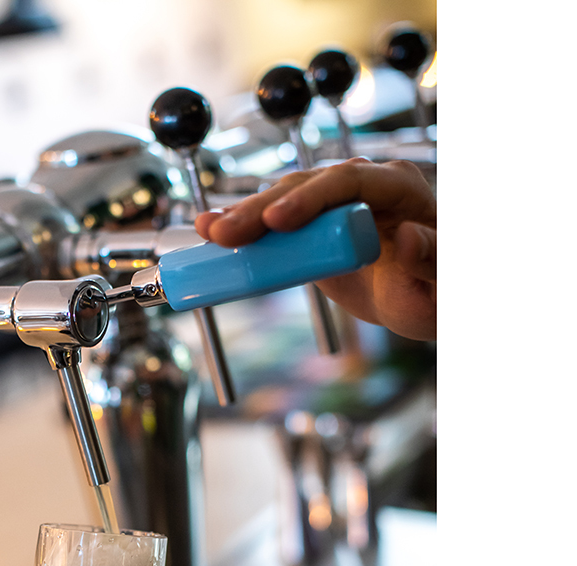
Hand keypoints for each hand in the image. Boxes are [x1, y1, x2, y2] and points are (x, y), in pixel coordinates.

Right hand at [195, 158, 436, 340]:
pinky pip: (274, 224)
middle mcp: (362, 187)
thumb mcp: (442, 283)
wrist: (421, 298)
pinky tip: (212, 231)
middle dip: (262, 209)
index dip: (310, 198)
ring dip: (245, 215)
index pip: (349, 181)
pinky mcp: (311, 229)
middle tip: (225, 234)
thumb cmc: (439, 291)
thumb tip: (407, 235)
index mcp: (397, 188)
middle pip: (305, 187)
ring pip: (283, 200)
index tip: (277, 221)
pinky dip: (245, 227)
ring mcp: (332, 207)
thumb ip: (432, 258)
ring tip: (209, 231)